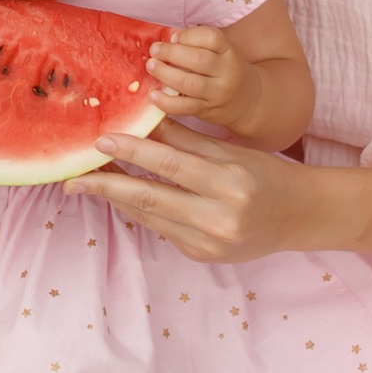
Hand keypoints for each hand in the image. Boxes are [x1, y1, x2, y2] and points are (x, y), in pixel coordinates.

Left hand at [64, 125, 318, 264]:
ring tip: (87, 182)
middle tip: (73, 177)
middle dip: (107, 186)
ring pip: (150, 217)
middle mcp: (221, 219)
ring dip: (116, 199)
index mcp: (231, 184)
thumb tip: (138, 116)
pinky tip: (121, 197)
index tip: (100, 141)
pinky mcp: (201, 256)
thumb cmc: (263, 175)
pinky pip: (161, 229)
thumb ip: (182, 138)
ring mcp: (210, 244)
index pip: (171, 165)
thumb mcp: (227, 151)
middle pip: (151, 198)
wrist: (299, 217)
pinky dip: (140, 211)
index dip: (133, 152)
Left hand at [146, 25, 259, 131]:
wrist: (249, 102)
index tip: (173, 37)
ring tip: (151, 66)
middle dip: (171, 53)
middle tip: (154, 50)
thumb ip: (198, 44)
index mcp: (228, 52)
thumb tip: (168, 40)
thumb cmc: (225, 70)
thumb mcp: (221, 52)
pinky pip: (184, 107)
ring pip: (189, 83)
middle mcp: (226, 71)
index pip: (211, 38)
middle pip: (198, 59)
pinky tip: (153, 95)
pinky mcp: (207, 110)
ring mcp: (217, 93)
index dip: (188, 35)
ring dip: (165, 74)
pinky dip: (166, 102)